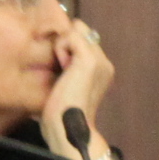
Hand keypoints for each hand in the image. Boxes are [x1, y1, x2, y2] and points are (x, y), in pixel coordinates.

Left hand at [43, 19, 121, 159]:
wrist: (67, 130)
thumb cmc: (60, 114)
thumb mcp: (64, 86)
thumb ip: (66, 68)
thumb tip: (54, 53)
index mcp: (101, 70)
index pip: (82, 39)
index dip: (67, 47)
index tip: (60, 70)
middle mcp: (104, 62)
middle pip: (80, 31)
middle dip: (65, 44)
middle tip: (61, 70)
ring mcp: (99, 60)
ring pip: (76, 30)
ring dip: (62, 46)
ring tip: (62, 71)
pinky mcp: (89, 59)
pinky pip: (71, 36)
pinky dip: (61, 47)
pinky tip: (61, 67)